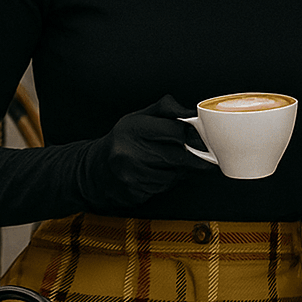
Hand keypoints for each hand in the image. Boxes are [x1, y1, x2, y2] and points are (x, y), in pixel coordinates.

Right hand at [87, 95, 213, 209]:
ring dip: (180, 171)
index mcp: (133, 128)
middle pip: (178, 156)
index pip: (175, 132)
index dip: (195, 137)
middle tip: (205, 158)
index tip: (204, 141)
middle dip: (195, 158)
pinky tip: (158, 174)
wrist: (95, 169)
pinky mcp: (133, 192)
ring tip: (170, 163)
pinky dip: (167, 182)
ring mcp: (130, 174)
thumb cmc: (122, 140)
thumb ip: (166, 109)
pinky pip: (163, 188)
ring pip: (173, 175)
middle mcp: (129, 151)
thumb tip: (192, 114)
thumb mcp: (139, 117)